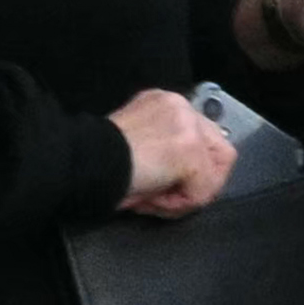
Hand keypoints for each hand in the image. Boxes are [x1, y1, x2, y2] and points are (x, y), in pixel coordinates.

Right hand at [104, 90, 237, 219]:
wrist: (87, 162)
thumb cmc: (100, 161)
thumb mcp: (135, 143)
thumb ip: (161, 147)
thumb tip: (180, 176)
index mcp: (162, 102)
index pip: (201, 136)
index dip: (188, 169)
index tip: (164, 183)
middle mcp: (179, 106)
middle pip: (217, 153)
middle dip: (194, 182)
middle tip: (163, 195)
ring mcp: (188, 125)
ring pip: (212, 173)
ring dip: (186, 194)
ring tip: (155, 198)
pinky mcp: (191, 148)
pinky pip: (204, 186)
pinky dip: (182, 202)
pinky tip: (155, 198)